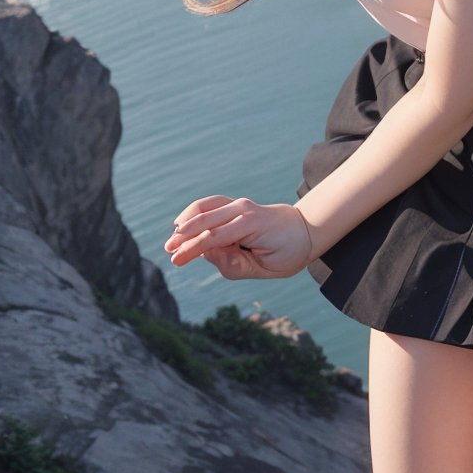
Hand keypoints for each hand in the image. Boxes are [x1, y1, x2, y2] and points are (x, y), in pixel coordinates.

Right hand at [164, 194, 313, 281]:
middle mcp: (244, 209)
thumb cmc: (285, 253)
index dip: (193, 248)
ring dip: (187, 220)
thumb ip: (235, 265)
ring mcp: (239, 204)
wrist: (303, 231)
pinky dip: (195, 211)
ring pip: (206, 206)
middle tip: (168, 250)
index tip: (175, 260)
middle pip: (206, 220)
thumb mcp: (264, 268)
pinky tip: (183, 223)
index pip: (215, 236)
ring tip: (173, 237)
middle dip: (185, 235)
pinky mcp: (235, 205)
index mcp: (252, 224)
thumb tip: (207, 254)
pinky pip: (211, 204)